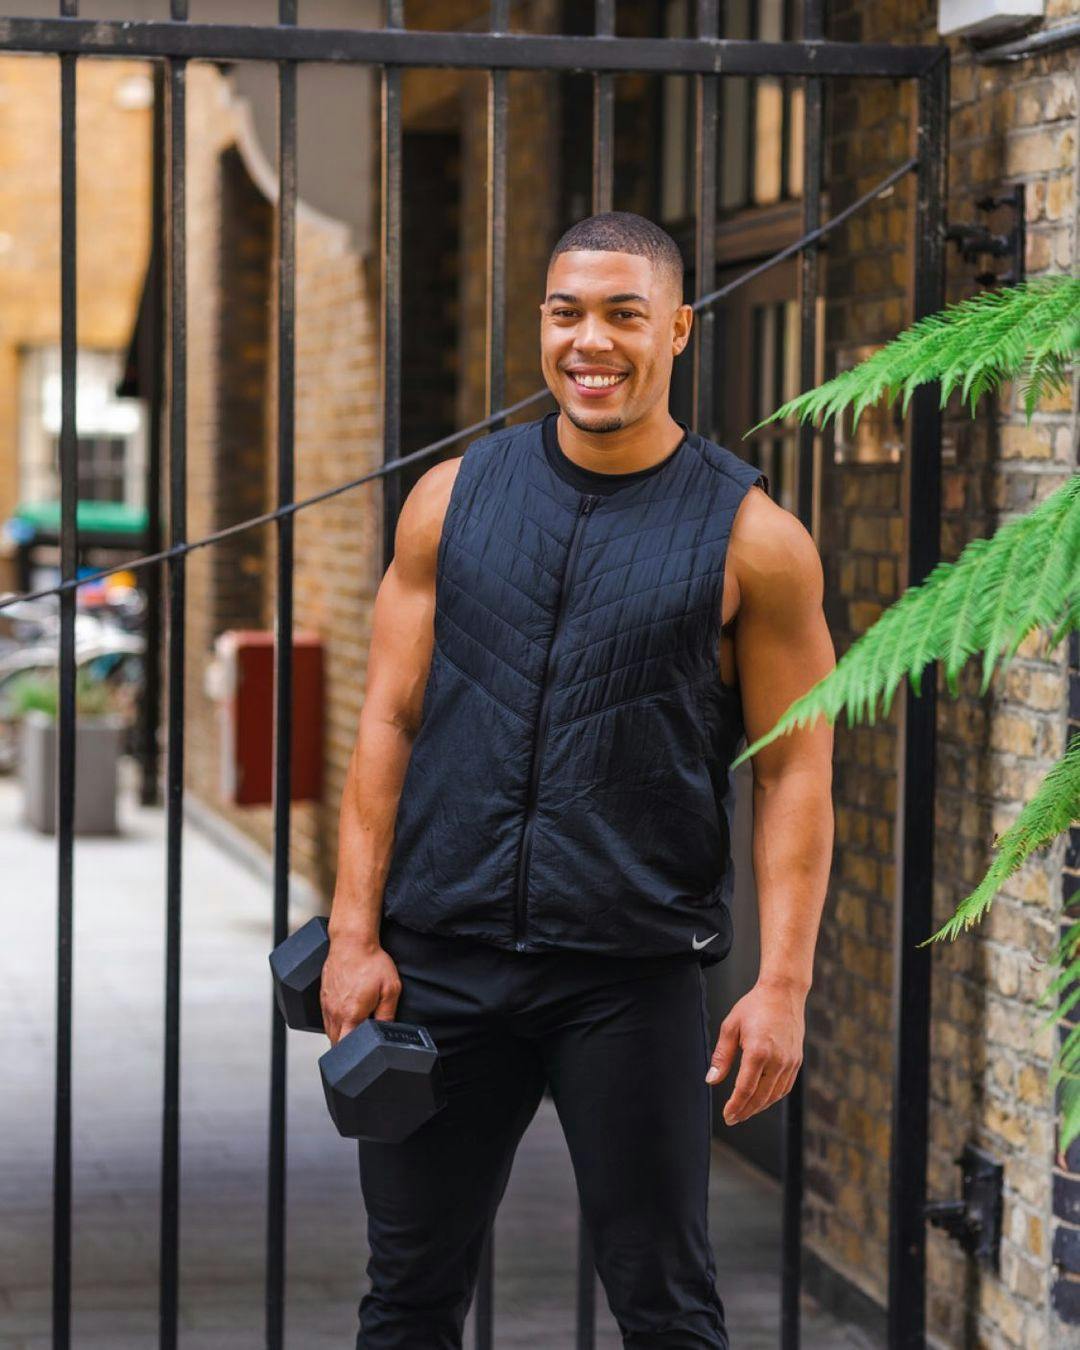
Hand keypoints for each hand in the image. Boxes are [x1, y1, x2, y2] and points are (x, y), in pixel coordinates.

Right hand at [320, 933, 402, 1045]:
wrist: (352, 941)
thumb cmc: (372, 963)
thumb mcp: (390, 989)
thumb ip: (388, 1015)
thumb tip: (386, 1032)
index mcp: (351, 1015)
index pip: (346, 1047)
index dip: (354, 1054)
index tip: (362, 1053)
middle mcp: (335, 1012)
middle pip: (335, 1041)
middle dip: (346, 1047)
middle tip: (361, 1044)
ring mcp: (326, 1004)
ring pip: (329, 1030)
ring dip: (340, 1034)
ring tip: (354, 1029)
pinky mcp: (323, 995)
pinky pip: (326, 1017)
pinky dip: (334, 1022)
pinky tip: (345, 1015)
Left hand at [705, 979, 805, 1124]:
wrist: (783, 993)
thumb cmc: (754, 1007)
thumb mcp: (730, 1027)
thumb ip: (721, 1056)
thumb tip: (711, 1080)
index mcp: (758, 1051)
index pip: (745, 1088)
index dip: (735, 1105)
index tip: (727, 1115)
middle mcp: (778, 1060)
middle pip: (760, 1097)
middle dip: (745, 1111)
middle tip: (732, 1118)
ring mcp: (790, 1062)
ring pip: (774, 1095)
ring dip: (759, 1107)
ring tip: (744, 1112)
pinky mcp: (797, 1061)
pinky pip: (785, 1087)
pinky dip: (772, 1097)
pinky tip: (761, 1099)